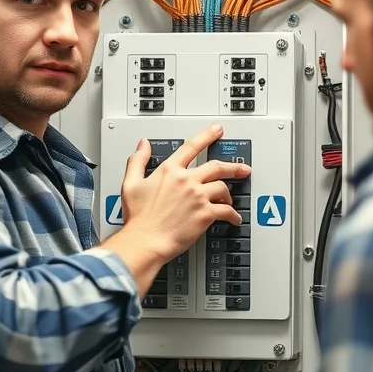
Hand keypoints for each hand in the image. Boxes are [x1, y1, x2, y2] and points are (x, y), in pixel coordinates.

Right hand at [120, 124, 250, 261]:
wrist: (145, 241)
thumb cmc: (138, 217)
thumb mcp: (130, 183)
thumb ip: (137, 160)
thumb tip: (143, 145)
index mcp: (170, 171)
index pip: (191, 146)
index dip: (207, 135)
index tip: (217, 130)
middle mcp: (186, 180)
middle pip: (216, 166)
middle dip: (233, 167)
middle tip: (242, 168)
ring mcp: (198, 197)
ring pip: (223, 188)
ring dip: (229, 194)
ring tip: (230, 199)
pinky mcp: (205, 214)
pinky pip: (226, 211)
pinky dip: (233, 215)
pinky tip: (233, 218)